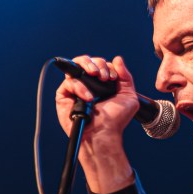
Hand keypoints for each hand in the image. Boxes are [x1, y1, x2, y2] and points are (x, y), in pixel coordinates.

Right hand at [55, 55, 138, 192]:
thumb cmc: (115, 120)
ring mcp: (75, 90)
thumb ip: (125, 76)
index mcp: (101, 84)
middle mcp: (87, 85)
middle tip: (104, 76)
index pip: (100, 64)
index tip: (113, 77)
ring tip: (97, 76)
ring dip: (87, 66)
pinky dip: (80, 87)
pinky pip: (68, 83)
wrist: (104, 134)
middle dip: (97, 63)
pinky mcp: (64, 97)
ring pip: (75, 67)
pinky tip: (89, 97)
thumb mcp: (128, 96)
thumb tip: (117, 59)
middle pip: (86, 61)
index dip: (107, 66)